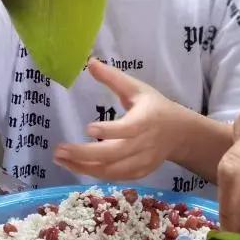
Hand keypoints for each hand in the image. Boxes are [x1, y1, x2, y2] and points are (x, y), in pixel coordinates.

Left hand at [54, 59, 187, 180]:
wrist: (180, 133)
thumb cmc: (154, 106)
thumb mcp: (137, 88)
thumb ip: (113, 77)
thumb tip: (90, 61)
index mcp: (146, 120)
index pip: (128, 129)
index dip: (109, 131)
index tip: (88, 128)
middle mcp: (144, 144)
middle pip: (114, 154)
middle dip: (85, 155)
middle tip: (59, 150)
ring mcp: (143, 162)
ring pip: (112, 170)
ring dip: (84, 168)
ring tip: (60, 160)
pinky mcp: (140, 173)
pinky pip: (115, 178)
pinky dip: (95, 174)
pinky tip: (75, 166)